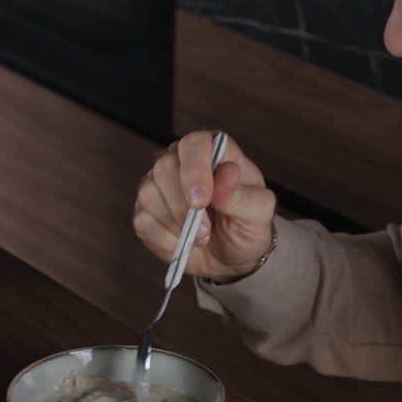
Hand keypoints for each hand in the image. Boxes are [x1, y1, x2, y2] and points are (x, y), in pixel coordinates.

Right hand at [134, 131, 276, 282]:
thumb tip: (227, 173)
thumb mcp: (258, 214)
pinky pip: (143, 221)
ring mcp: (158, 185)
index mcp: (212, 151)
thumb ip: (244, 195)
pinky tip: (183, 243)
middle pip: (164, 168)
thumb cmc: (246, 227)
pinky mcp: (145, 210)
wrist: (231, 256)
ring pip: (149, 195)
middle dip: (183, 206)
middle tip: (206, 231)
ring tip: (201, 238)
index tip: (201, 201)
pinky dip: (165, 239)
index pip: (193, 145)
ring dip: (176, 225)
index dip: (194, 171)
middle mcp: (181, 161)